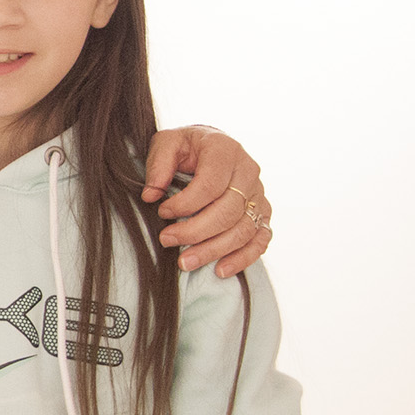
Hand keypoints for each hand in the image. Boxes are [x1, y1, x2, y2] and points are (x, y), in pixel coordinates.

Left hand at [141, 126, 270, 278]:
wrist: (209, 148)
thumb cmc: (185, 147)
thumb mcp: (166, 144)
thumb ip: (158, 165)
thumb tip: (151, 195)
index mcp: (225, 150)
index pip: (211, 185)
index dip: (185, 204)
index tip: (162, 212)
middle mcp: (248, 171)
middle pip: (228, 211)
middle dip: (195, 231)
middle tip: (166, 241)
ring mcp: (259, 194)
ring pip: (243, 229)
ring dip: (214, 250)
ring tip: (185, 262)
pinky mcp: (263, 213)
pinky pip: (260, 240)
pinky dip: (242, 258)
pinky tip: (219, 270)